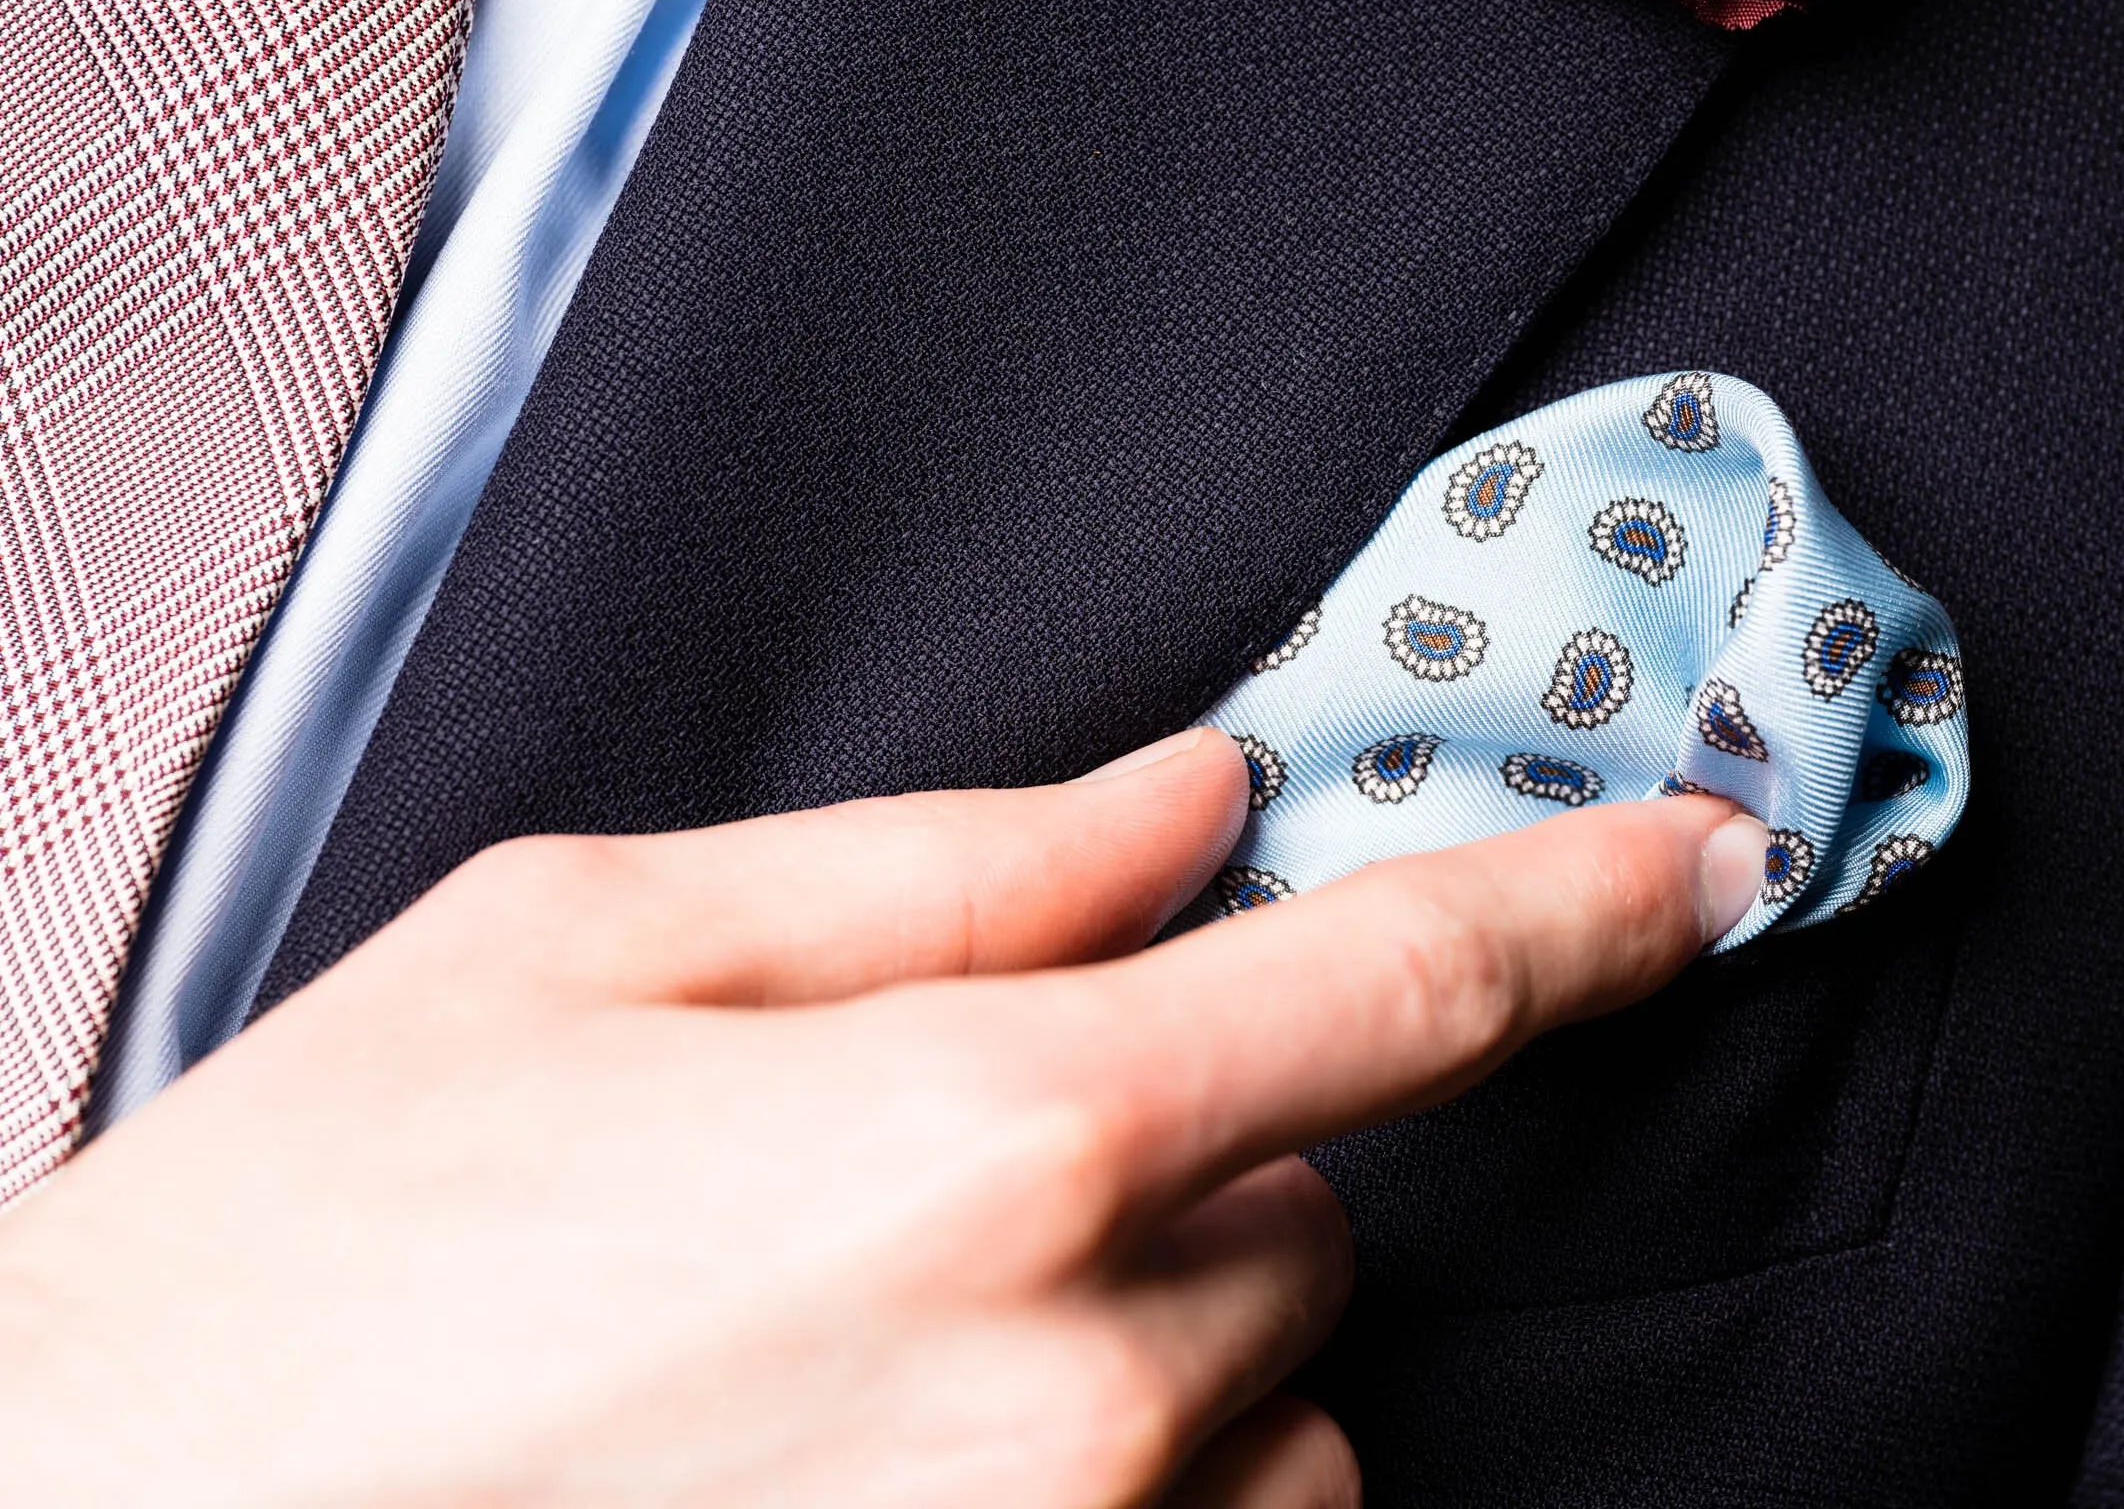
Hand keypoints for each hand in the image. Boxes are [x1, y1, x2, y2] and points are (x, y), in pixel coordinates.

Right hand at [0, 729, 1770, 1505]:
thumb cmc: (295, 1266)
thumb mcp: (583, 950)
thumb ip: (942, 870)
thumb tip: (1192, 802)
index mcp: (988, 1129)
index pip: (1404, 986)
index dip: (1588, 904)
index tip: (1711, 860)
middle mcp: (1083, 1381)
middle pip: (1312, 1216)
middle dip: (1191, 1163)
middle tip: (920, 1174)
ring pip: (1269, 1418)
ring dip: (1152, 1362)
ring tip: (858, 1362)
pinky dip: (1122, 1501)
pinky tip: (883, 1464)